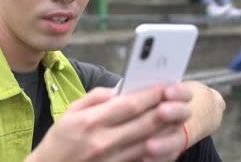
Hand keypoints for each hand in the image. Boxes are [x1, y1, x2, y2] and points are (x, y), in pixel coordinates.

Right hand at [28, 84, 191, 161]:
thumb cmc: (59, 141)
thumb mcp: (70, 112)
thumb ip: (95, 97)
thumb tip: (119, 90)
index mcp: (91, 121)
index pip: (130, 104)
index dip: (152, 94)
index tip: (167, 85)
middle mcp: (104, 141)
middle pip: (145, 122)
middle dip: (167, 107)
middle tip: (181, 98)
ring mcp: (112, 158)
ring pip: (150, 141)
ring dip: (168, 127)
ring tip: (179, 115)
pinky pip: (144, 158)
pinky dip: (158, 147)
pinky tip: (167, 137)